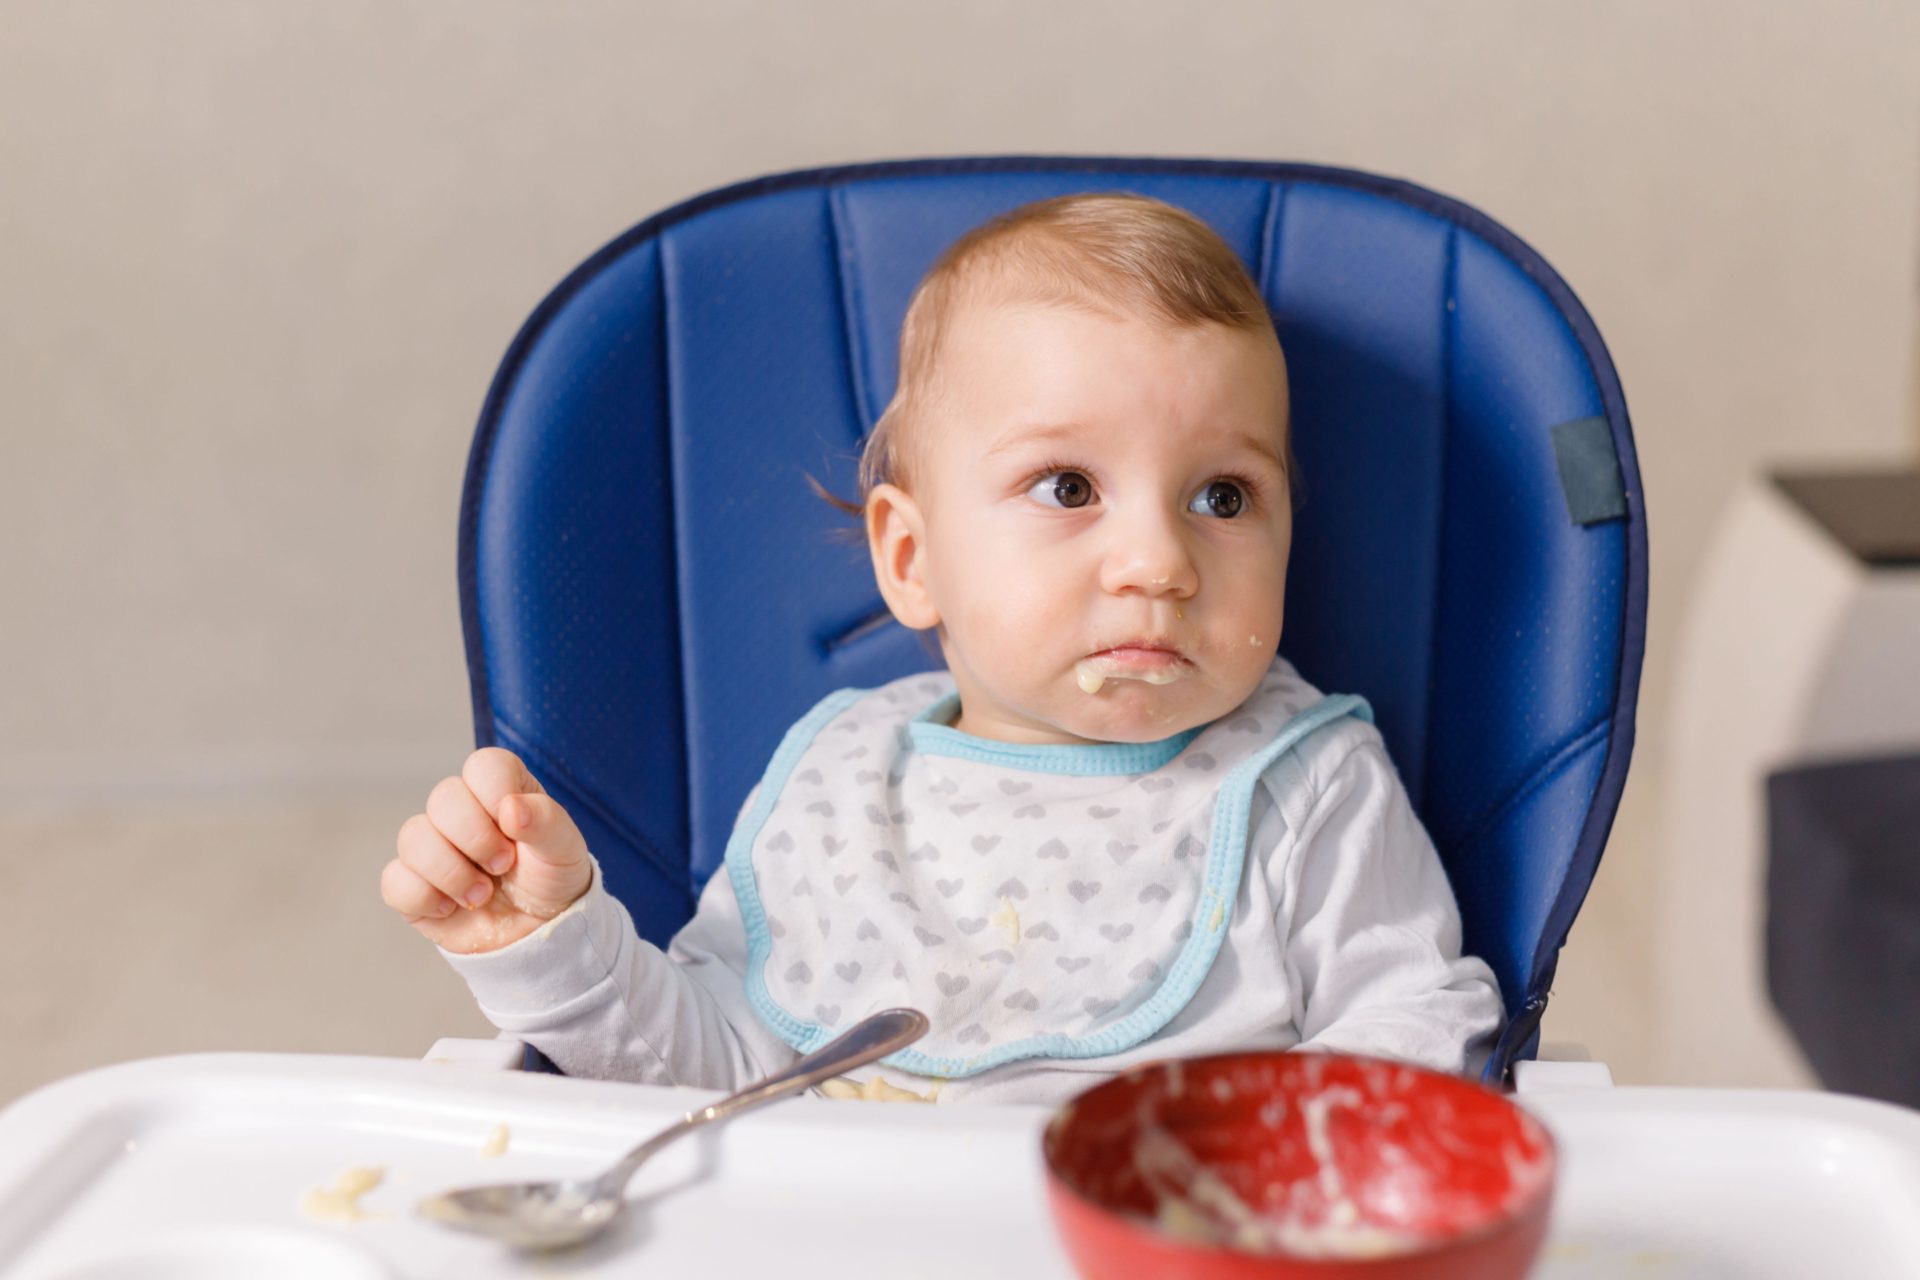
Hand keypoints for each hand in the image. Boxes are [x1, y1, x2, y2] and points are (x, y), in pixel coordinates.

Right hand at [382, 747, 592, 953]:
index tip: (516, 828)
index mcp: (500, 790)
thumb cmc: (551, 880)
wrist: (537, 934)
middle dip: (476, 840)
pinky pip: (395, 881)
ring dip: (452, 874)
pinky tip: (451, 908)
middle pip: (442, 798)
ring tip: (481, 895)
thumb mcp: (565, 849)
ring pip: (413, 838)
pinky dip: (426, 900)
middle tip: (503, 867)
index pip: (483, 765)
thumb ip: (546, 820)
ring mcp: (433, 846)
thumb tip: (510, 807)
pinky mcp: (411, 883)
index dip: (496, 795)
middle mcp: (461, 811)